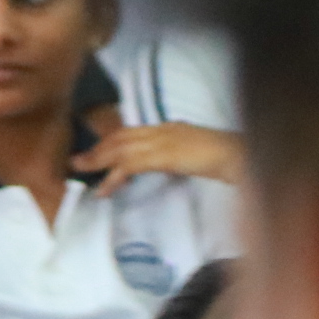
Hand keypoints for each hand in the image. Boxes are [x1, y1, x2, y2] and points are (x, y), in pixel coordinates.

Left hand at [79, 121, 242, 196]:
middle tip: (78, 161)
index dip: (113, 143)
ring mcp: (162, 140)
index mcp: (170, 128)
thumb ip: (180, 157)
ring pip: (120, 148)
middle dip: (98, 149)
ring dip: (98, 160)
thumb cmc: (226, 158)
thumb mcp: (196, 156)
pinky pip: (130, 165)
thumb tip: (170, 165)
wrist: (239, 156)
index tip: (98, 153)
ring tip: (81, 171)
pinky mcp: (162, 155)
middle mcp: (163, 130)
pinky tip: (104, 189)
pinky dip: (113, 177)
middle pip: (121, 137)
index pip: (134, 132)